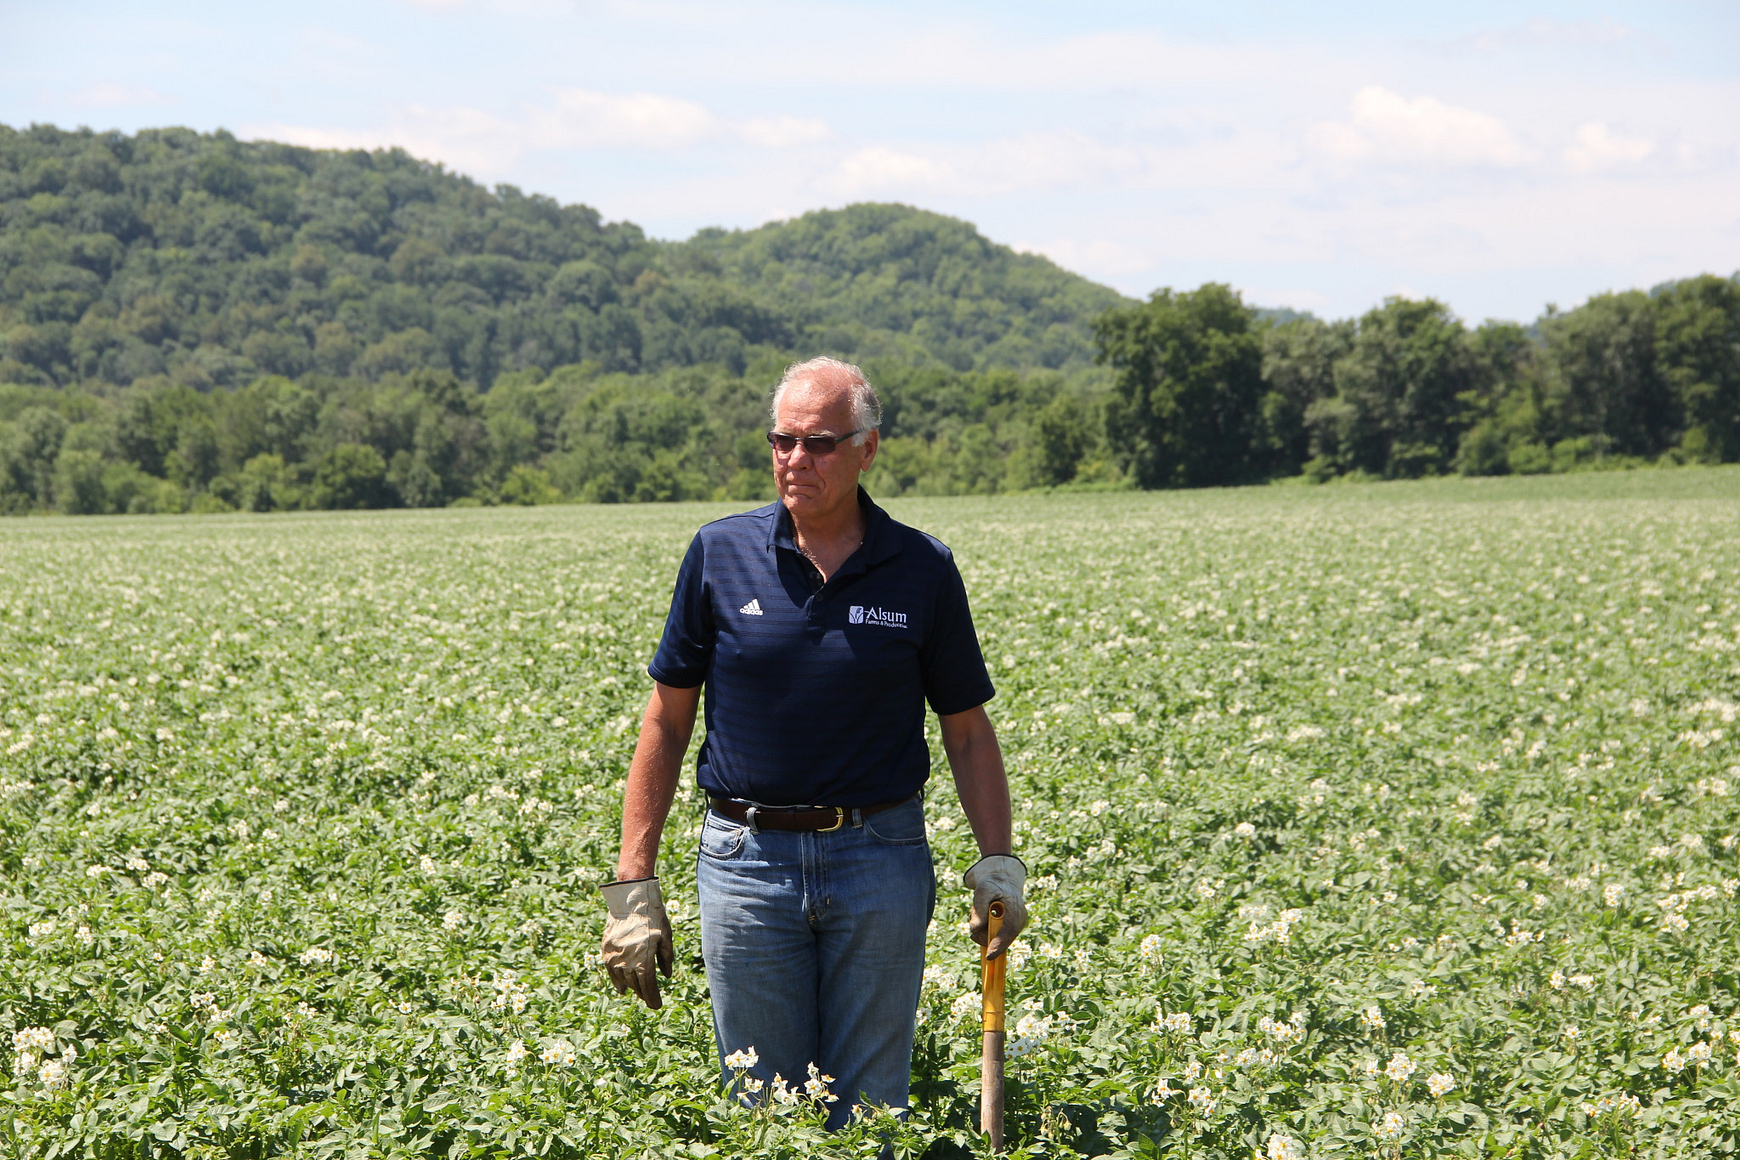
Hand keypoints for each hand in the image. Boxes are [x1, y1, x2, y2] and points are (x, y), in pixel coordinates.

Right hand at [599, 877, 673, 1008]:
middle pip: (636, 985)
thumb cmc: (653, 916)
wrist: (630, 899)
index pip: (648, 987)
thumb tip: (666, 976)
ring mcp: (615, 956)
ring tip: (639, 993)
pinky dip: (617, 981)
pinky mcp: (607, 950)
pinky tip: (621, 988)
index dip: (653, 998)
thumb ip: (666, 958)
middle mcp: (628, 961)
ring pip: (624, 980)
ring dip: (632, 988)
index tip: (657, 1006)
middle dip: (644, 994)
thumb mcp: (666, 936)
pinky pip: (611, 971)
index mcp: (644, 959)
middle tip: (650, 998)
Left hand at [963, 854, 1027, 959]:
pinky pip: (996, 936)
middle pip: (1001, 938)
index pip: (1009, 931)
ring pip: (997, 938)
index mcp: (1015, 909)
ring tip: (980, 914)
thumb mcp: (982, 891)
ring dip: (984, 931)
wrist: (1001, 880)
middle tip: (973, 931)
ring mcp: (1016, 925)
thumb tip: (975, 930)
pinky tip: (984, 919)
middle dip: (985, 937)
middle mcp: (1019, 920)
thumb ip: (979, 909)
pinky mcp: (1010, 929)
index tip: (988, 956)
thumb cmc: (992, 884)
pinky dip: (987, 931)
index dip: (999, 945)